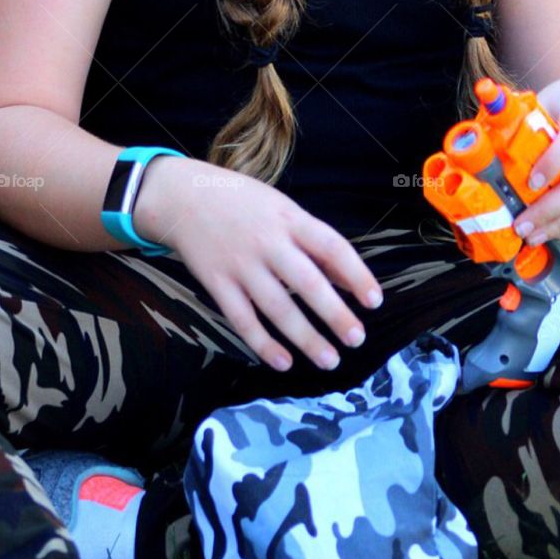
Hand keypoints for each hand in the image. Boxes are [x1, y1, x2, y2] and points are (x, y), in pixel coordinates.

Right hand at [134, 156, 383, 373]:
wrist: (185, 196)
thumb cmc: (245, 203)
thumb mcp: (284, 209)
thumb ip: (314, 243)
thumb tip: (348, 280)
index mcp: (290, 218)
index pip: (331, 247)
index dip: (356, 274)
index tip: (374, 301)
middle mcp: (268, 242)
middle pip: (307, 283)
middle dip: (335, 314)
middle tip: (357, 339)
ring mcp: (241, 264)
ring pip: (277, 308)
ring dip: (305, 338)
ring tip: (330, 360)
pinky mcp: (217, 283)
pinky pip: (242, 319)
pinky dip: (263, 343)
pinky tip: (284, 361)